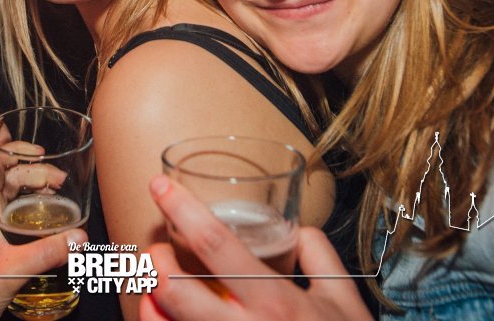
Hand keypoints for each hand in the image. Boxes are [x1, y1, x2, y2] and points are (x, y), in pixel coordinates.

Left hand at [0, 155, 84, 320]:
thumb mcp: (11, 271)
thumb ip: (47, 253)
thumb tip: (78, 237)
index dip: (11, 149)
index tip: (38, 151)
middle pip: (4, 178)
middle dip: (33, 172)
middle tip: (59, 178)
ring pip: (8, 197)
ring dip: (32, 190)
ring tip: (55, 191)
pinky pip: (9, 215)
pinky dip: (28, 209)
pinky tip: (44, 218)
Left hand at [141, 176, 372, 320]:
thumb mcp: (343, 300)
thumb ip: (321, 256)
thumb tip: (299, 229)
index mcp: (274, 299)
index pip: (216, 243)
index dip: (182, 209)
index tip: (160, 186)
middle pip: (174, 289)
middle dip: (153, 261)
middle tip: (155, 248)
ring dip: (150, 297)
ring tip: (153, 281)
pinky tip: (158, 312)